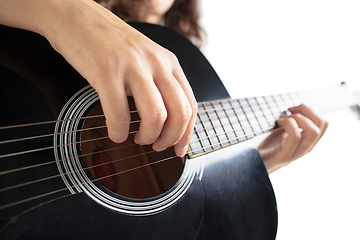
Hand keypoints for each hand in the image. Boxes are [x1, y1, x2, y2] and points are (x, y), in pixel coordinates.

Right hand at [0, 0, 196, 156]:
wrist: (77, 17)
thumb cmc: (111, 43)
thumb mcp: (146, 58)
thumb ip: (160, 84)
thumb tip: (169, 121)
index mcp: (169, 62)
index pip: (190, 104)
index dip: (186, 133)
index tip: (178, 149)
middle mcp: (156, 63)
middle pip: (179, 113)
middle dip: (170, 139)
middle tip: (157, 146)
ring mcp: (132, 66)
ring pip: (155, 116)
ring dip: (148, 137)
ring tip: (137, 138)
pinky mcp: (106, 71)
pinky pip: (118, 114)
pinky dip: (118, 132)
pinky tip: (115, 133)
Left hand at [258, 104, 328, 173]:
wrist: (255, 164)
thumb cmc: (269, 147)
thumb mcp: (284, 133)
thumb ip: (295, 125)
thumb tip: (299, 109)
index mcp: (307, 142)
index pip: (324, 124)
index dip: (312, 110)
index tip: (295, 108)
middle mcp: (305, 148)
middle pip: (322, 124)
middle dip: (307, 110)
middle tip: (290, 110)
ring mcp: (296, 154)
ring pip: (313, 132)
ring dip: (298, 117)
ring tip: (283, 118)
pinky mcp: (284, 156)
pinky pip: (295, 136)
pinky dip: (288, 123)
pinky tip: (278, 122)